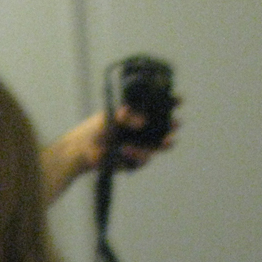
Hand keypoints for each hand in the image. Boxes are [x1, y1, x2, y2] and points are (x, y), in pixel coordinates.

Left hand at [41, 104, 179, 200]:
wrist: (81, 152)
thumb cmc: (94, 129)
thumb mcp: (110, 117)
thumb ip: (126, 117)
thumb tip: (142, 122)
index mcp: (136, 115)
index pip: (157, 107)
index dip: (170, 103)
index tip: (180, 100)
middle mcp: (140, 130)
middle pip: (163, 128)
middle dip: (171, 127)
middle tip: (175, 125)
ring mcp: (139, 146)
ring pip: (156, 146)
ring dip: (159, 144)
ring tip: (165, 142)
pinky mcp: (134, 162)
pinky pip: (143, 159)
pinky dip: (137, 154)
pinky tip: (126, 150)